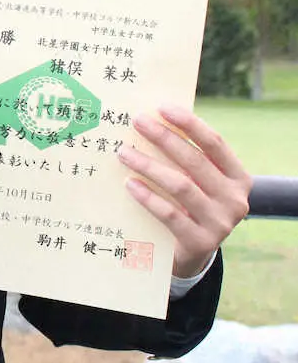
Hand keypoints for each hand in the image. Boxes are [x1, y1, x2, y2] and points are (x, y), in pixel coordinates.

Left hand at [117, 104, 251, 278]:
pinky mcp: (201, 242)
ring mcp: (221, 223)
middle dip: (164, 138)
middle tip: (137, 122)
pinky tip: (129, 183)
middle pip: (195, 161)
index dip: (190, 123)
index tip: (162, 108)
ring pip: (180, 186)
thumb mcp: (197, 183)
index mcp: (238, 178)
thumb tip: (152, 121)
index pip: (215, 143)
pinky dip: (148, 197)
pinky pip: (169, 214)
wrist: (191, 254)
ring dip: (149, 165)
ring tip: (123, 152)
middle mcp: (235, 200)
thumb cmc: (189, 207)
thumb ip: (186, 159)